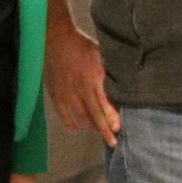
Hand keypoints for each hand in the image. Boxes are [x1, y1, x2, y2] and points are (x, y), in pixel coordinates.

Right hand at [46, 22, 118, 147]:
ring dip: (89, 126)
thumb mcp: (103, 56)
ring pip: (79, 116)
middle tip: (112, 142)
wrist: (57, 40)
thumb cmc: (84, 46)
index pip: (105, 104)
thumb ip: (112, 73)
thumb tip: (125, 85)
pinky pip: (62, 112)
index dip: (111, 118)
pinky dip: (69, 121)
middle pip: (93, 114)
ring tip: (99, 133)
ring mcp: (66, 93)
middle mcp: (80, 90)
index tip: (119, 129)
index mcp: (94, 79)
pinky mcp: (55, 93)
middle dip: (104, 130)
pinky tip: (76, 129)